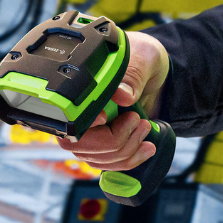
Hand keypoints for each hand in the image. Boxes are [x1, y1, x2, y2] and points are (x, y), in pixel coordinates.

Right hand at [57, 31, 169, 170]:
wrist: (154, 70)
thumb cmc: (142, 58)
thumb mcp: (142, 59)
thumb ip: (133, 76)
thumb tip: (122, 95)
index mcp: (79, 89)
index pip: (69, 117)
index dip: (87, 124)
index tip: (107, 118)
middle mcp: (78, 114)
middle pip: (83, 146)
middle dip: (117, 140)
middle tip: (140, 122)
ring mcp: (90, 132)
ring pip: (99, 159)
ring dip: (128, 150)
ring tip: (146, 129)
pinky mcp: (104, 144)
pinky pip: (109, 164)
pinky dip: (130, 160)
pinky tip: (146, 149)